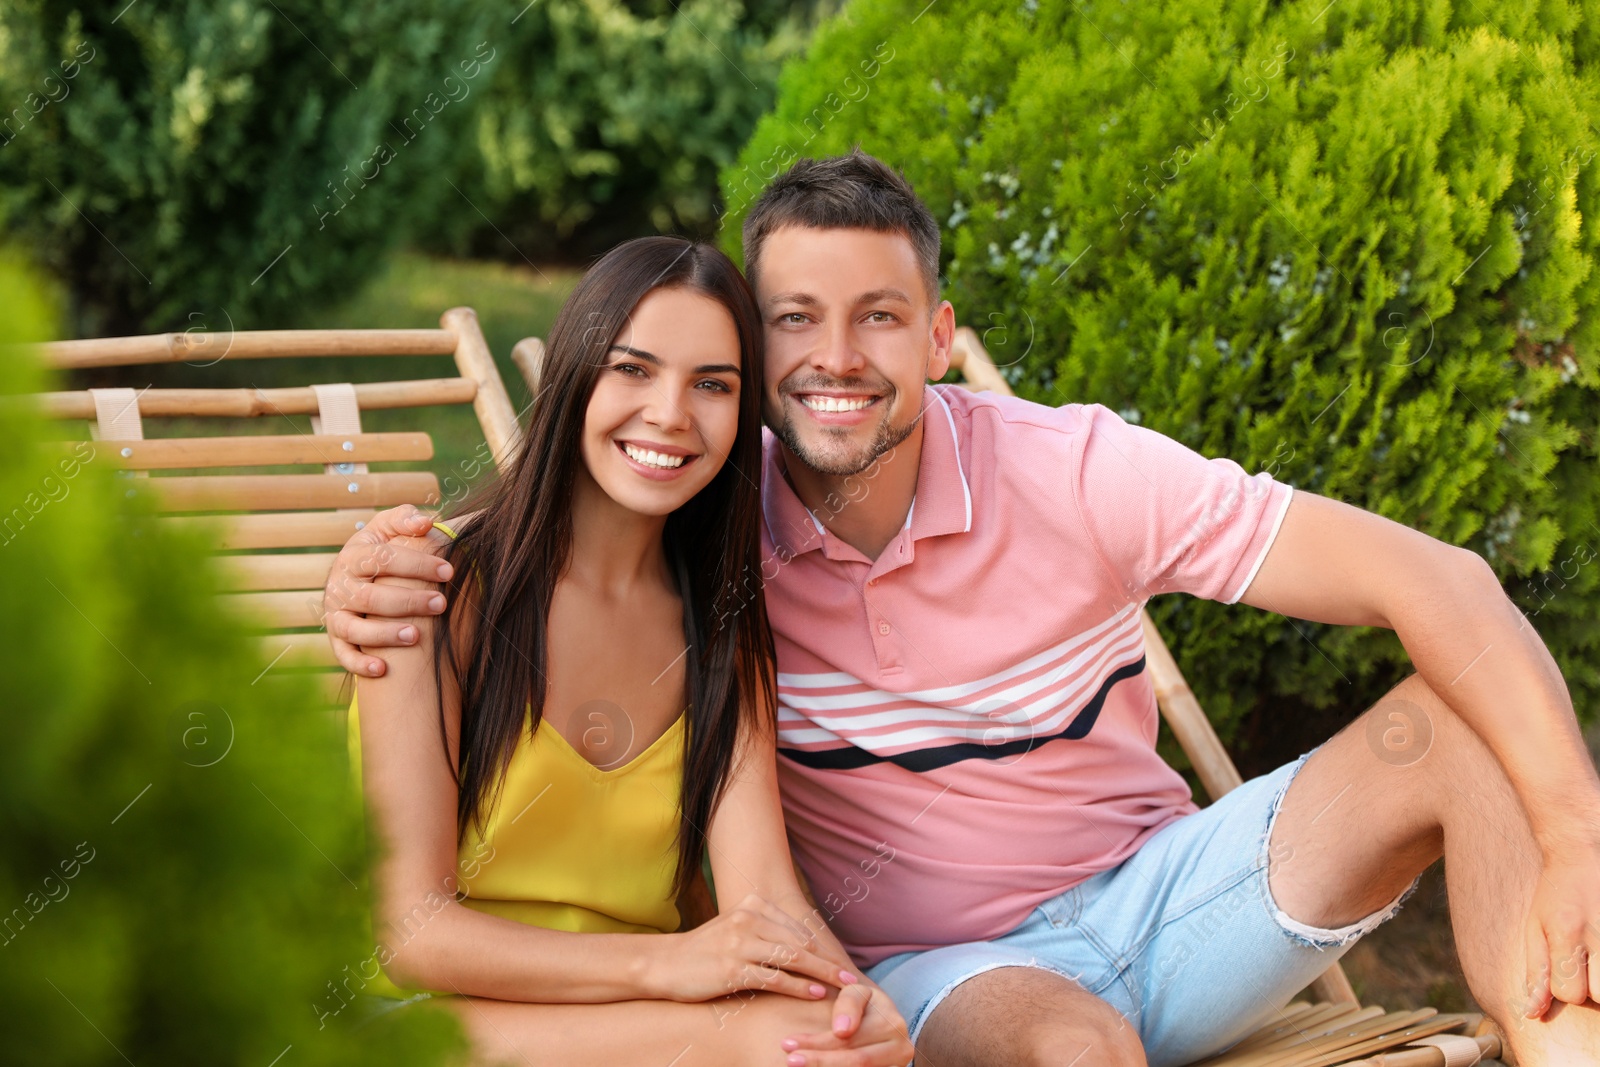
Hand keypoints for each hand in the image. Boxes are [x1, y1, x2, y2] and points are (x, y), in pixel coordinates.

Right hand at [323, 504, 453, 675]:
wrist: (352, 575)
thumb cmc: (380, 550)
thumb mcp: (388, 528)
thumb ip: (405, 519)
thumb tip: (426, 521)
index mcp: (354, 556)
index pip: (384, 559)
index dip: (417, 564)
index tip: (448, 571)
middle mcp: (340, 586)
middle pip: (371, 597)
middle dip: (408, 601)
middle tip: (441, 603)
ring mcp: (336, 614)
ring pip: (355, 629)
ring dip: (384, 634)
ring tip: (416, 635)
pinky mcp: (336, 638)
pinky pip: (343, 654)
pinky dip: (359, 664)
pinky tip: (382, 669)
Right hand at [646, 894, 851, 1002]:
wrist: (666, 964)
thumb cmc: (705, 951)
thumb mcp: (735, 930)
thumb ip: (765, 932)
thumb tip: (802, 946)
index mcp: (751, 906)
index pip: (797, 927)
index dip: (822, 947)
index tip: (839, 962)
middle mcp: (748, 920)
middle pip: (800, 942)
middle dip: (828, 960)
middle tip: (850, 977)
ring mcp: (740, 944)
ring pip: (793, 958)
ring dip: (821, 974)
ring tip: (842, 986)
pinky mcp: (734, 969)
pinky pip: (776, 978)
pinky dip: (799, 986)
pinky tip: (815, 993)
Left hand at [780, 973, 913, 1066]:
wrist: (883, 1021)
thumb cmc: (863, 1003)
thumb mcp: (856, 991)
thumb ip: (849, 1002)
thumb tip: (842, 1031)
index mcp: (893, 1025)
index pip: (849, 1040)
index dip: (817, 1043)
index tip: (786, 1043)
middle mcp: (901, 1049)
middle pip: (854, 1061)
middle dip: (817, 1060)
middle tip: (788, 1060)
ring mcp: (897, 1065)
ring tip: (795, 1065)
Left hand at [1522, 846, 1599, 1017]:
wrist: (1580, 854)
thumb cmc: (1555, 896)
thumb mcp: (1535, 928)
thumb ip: (1536, 972)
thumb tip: (1533, 1014)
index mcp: (1566, 933)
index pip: (1571, 993)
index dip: (1568, 990)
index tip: (1568, 971)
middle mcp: (1599, 933)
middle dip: (1594, 988)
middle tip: (1589, 964)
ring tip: (1597, 955)